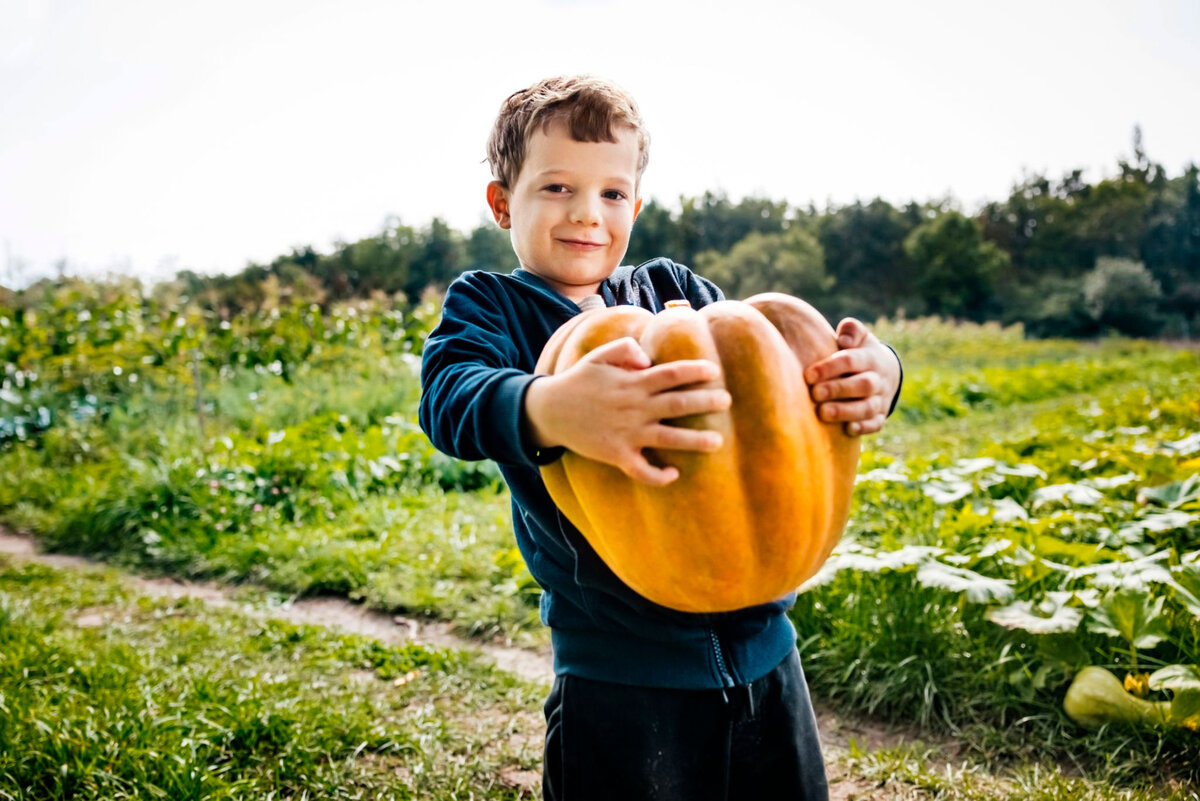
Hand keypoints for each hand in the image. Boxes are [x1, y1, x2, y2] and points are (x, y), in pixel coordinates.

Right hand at [525, 337, 730, 485]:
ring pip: (668, 439)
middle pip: (678, 405)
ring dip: (694, 441)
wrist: (549, 410)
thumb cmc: (579, 380)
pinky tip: (673, 474)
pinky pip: (641, 470)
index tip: (715, 372)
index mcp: (632, 383)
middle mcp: (634, 408)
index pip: (671, 374)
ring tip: (717, 442)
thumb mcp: (598, 356)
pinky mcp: (617, 455)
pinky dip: (658, 475)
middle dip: (705, 402)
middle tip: (727, 401)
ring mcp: (627, 433)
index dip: (695, 372)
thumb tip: (648, 358)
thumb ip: (624, 349)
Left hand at [803, 318, 900, 436]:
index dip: (830, 367)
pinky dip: (863, 427)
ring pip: (868, 407)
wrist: (887, 372)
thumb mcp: (860, 336)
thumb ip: (852, 330)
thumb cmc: (860, 351)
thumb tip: (843, 339)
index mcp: (871, 357)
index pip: (851, 360)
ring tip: (822, 413)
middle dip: (838, 389)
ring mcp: (881, 399)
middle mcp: (878, 379)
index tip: (808, 375)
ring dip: (846, 411)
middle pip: (863, 385)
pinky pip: (875, 424)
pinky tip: (846, 429)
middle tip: (814, 393)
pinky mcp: (880, 416)